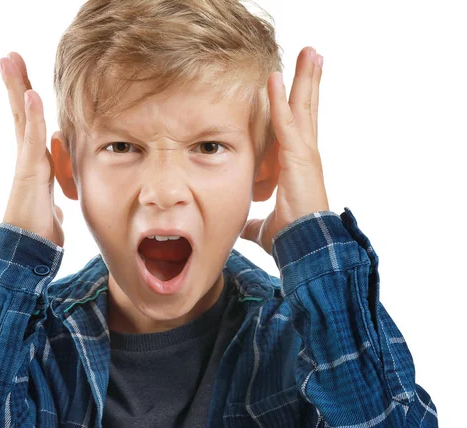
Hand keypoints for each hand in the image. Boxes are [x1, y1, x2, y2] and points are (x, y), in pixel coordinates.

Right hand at [0, 52, 64, 246]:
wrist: (29, 250)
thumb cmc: (39, 231)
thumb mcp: (53, 209)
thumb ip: (53, 201)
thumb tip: (56, 207)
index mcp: (38, 162)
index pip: (32, 124)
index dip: (29, 102)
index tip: (28, 81)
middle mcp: (30, 157)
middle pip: (22, 113)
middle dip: (16, 84)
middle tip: (9, 56)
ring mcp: (27, 161)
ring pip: (22, 117)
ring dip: (17, 86)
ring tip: (9, 59)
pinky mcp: (29, 170)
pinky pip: (33, 138)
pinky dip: (33, 115)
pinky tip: (31, 93)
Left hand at [240, 46, 328, 255]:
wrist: (303, 245)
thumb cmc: (289, 235)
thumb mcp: (265, 225)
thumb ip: (254, 222)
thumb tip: (244, 229)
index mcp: (298, 164)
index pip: (298, 126)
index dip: (298, 104)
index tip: (297, 85)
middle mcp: (305, 153)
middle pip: (307, 108)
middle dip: (309, 81)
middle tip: (312, 55)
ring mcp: (304, 152)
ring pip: (303, 107)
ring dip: (305, 78)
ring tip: (310, 51)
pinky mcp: (297, 156)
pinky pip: (286, 121)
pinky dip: (279, 99)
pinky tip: (274, 77)